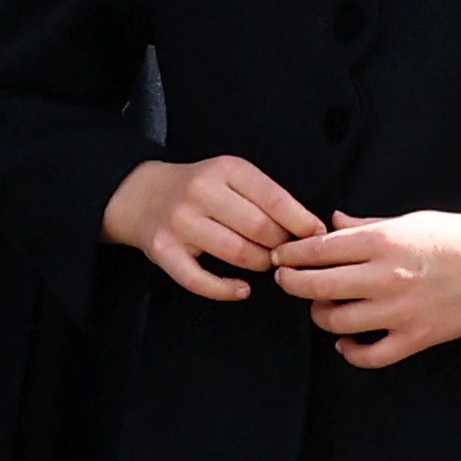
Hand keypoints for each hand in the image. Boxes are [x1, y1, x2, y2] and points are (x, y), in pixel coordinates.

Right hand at [104, 155, 324, 301]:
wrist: (143, 195)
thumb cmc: (200, 190)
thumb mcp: (232, 177)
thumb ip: (267, 197)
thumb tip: (312, 229)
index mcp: (225, 169)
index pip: (274, 198)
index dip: (301, 221)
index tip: (316, 236)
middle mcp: (200, 192)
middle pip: (259, 228)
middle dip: (280, 246)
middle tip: (286, 253)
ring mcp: (180, 222)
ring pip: (236, 252)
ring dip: (259, 265)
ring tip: (264, 264)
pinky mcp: (163, 250)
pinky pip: (199, 279)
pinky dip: (225, 290)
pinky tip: (242, 290)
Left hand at [272, 210, 460, 367]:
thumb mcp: (413, 219)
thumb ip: (368, 224)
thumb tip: (331, 222)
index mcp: (384, 241)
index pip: (319, 250)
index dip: (291, 255)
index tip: (280, 257)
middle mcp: (387, 276)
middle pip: (317, 287)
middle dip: (292, 284)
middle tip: (286, 281)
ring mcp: (401, 311)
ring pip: (336, 322)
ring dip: (320, 316)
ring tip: (322, 307)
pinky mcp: (417, 337)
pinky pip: (370, 355)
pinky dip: (351, 352)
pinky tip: (345, 341)